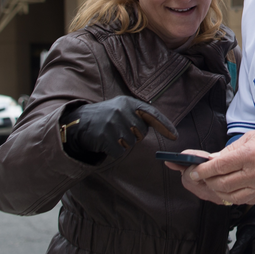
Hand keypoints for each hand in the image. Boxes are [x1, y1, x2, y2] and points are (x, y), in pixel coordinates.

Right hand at [62, 96, 176, 161]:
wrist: (78, 122)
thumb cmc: (105, 116)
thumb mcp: (121, 108)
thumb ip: (139, 114)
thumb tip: (163, 127)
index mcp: (128, 102)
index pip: (152, 114)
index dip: (165, 126)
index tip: (175, 137)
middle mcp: (121, 111)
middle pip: (141, 132)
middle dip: (133, 134)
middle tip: (118, 128)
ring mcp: (113, 124)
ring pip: (131, 143)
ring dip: (122, 142)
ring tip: (110, 133)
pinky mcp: (105, 137)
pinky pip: (119, 151)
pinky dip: (113, 150)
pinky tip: (105, 141)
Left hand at [180, 126, 254, 204]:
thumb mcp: (250, 138)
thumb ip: (229, 151)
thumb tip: (212, 160)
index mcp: (249, 155)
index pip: (219, 167)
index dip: (203, 171)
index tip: (193, 171)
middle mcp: (254, 173)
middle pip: (221, 184)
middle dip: (207, 182)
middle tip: (201, 177)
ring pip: (230, 196)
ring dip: (217, 191)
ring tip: (213, 183)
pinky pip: (243, 200)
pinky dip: (232, 196)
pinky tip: (228, 189)